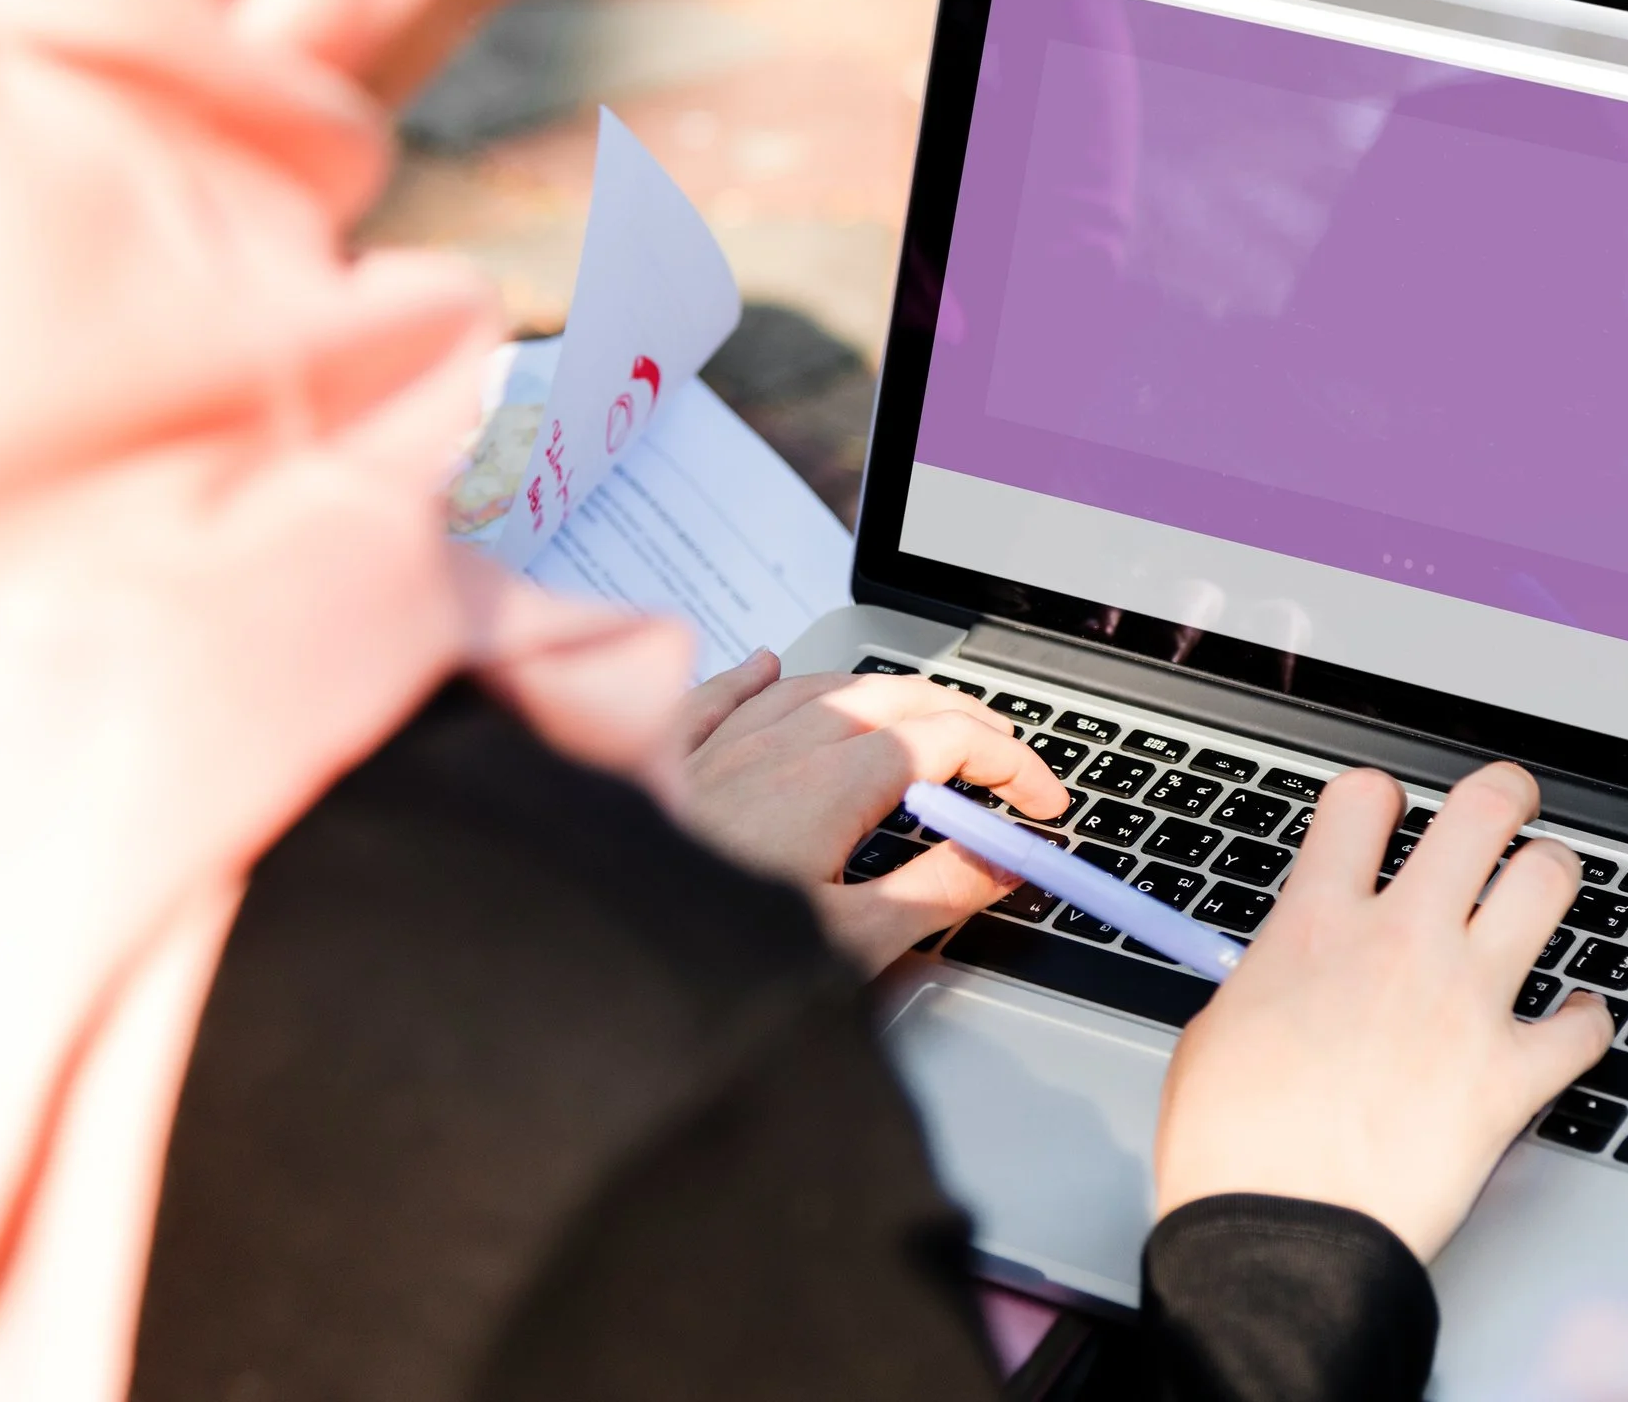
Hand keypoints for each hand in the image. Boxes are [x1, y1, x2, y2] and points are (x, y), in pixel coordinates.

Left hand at [665, 651, 1067, 974]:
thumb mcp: (846, 946)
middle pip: (893, 698)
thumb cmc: (704, 959)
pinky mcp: (660, 757)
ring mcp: (716, 744)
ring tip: (921, 723)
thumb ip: (934, 894)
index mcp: (833, 783)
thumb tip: (999, 859)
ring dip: (883, 697)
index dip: (1014, 764)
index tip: (1043, 805)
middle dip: (964, 722)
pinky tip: (769, 668)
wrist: (585, 960)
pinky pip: (719, 692)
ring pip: (816, 686)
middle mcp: (777, 745)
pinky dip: (760, 678)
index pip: (951, 741)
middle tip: (1001, 766)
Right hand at [1153, 762, 1613, 1259]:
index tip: (1387, 813)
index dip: (1379, 797)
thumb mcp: (1218, 1029)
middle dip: (1502, 795)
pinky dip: (1586, 1020)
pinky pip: (1587, 1024)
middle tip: (1504, 806)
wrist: (1282, 1239)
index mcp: (1317, 926)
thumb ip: (1269, 974)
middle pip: (1481, 810)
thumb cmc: (1234, 1152)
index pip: (1363, 800)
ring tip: (1541, 890)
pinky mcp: (1512, 1075)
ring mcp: (1465, 1001)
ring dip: (1550, 878)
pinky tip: (1572, 1022)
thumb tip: (1289, 965)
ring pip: (1548, 882)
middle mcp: (1402, 944)